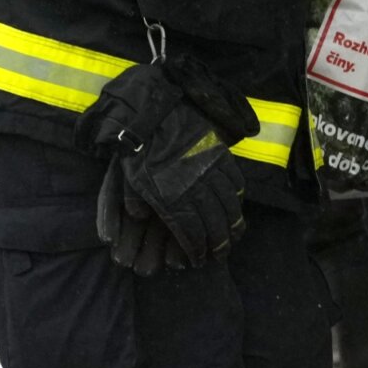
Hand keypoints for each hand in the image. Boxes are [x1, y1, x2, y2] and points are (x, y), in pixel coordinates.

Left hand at [78, 59, 257, 270]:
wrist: (154, 109)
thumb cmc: (138, 145)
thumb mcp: (129, 175)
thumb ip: (134, 199)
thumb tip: (139, 217)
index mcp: (173, 196)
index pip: (191, 231)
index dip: (196, 248)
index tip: (199, 258)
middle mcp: (196, 187)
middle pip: (213, 222)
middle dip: (218, 242)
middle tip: (219, 253)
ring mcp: (211, 171)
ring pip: (228, 204)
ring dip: (232, 224)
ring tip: (233, 236)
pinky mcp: (219, 155)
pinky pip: (234, 180)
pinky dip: (237, 196)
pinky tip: (237, 205)